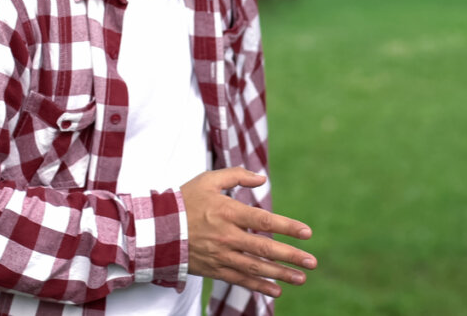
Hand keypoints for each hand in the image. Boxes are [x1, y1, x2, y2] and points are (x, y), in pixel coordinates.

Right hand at [180, 167, 316, 297]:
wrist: (155, 229)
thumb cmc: (184, 200)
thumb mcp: (208, 180)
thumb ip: (236, 176)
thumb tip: (261, 177)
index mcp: (228, 212)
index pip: (265, 221)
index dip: (288, 227)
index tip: (307, 234)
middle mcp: (227, 236)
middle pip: (265, 249)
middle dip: (291, 257)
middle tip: (312, 263)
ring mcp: (220, 255)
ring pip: (255, 268)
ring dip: (280, 275)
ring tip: (301, 279)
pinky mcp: (213, 269)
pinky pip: (240, 280)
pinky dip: (259, 287)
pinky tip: (276, 291)